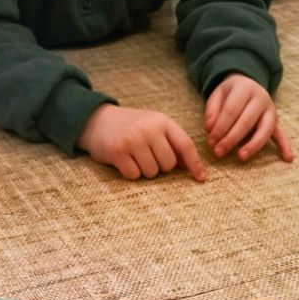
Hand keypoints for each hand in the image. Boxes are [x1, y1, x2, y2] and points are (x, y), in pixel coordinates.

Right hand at [76, 104, 206, 181]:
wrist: (97, 120)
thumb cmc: (130, 127)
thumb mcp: (153, 127)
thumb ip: (171, 142)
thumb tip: (189, 166)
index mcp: (162, 121)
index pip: (185, 145)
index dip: (194, 163)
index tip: (201, 178)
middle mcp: (149, 128)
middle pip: (168, 164)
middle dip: (160, 166)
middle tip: (146, 156)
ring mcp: (133, 140)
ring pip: (152, 172)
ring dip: (144, 171)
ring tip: (134, 157)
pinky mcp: (118, 152)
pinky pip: (134, 176)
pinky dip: (130, 173)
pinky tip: (123, 161)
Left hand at [204, 74, 292, 162]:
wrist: (247, 84)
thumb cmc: (230, 95)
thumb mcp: (217, 95)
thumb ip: (212, 110)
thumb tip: (209, 128)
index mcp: (245, 88)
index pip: (231, 110)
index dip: (220, 127)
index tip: (210, 142)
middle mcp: (261, 98)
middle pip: (246, 121)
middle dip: (231, 139)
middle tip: (218, 153)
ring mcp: (270, 110)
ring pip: (265, 129)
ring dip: (253, 145)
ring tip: (241, 157)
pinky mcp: (276, 121)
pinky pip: (281, 134)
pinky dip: (285, 146)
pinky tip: (288, 158)